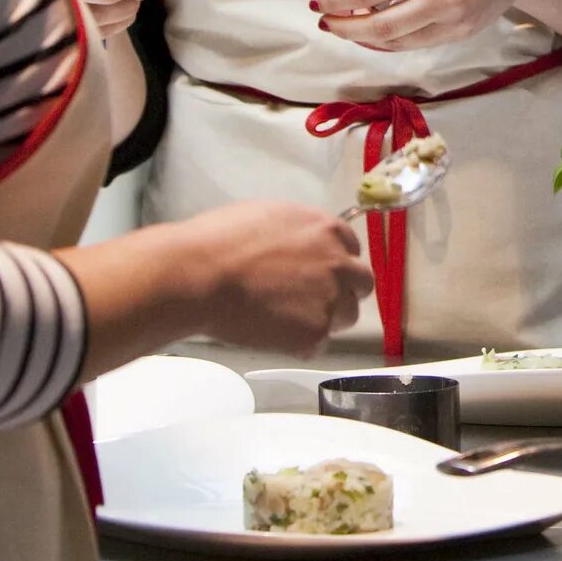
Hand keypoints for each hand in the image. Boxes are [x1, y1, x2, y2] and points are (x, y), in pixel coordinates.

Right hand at [174, 201, 373, 355]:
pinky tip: (272, 335)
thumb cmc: (220, 240)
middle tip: (311, 301)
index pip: (351, 249)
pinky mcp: (316, 333)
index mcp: (327, 230)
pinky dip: (299, 344)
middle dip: (343, 292)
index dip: (335, 263)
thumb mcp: (269, 217)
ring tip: (286, 321)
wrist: (201, 275)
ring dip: (324, 319)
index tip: (318, 273)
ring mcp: (331, 300)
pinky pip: (318, 344)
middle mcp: (339, 263)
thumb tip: (298, 247)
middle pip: (360, 283)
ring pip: (345, 316)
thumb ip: (298, 234)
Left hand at [312, 0, 541, 49]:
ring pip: (399, 42)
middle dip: (347, 27)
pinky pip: (419, 41)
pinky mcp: (461, 34)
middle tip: (326, 22)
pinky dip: (394, 38)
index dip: (340, 0)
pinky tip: (379, 28)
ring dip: (367, 37)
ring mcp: (454, 22)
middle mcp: (442, 2)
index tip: (318, 2)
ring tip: (347, 27)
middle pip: (382, 27)